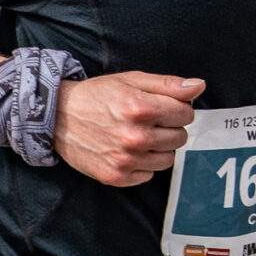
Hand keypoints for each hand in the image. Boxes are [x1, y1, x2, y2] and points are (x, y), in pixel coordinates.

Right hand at [55, 71, 201, 186]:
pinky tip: (125, 150)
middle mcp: (135, 136)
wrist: (56, 117)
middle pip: (180, 137)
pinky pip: (148, 174)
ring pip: (168, 159)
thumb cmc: (96, 96)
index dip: (175, 108)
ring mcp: (126, 159)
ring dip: (157, 148)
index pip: (186, 114)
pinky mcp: (117, 176)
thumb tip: (199, 86)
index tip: (159, 107)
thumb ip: (168, 84)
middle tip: (145, 121)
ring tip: (136, 136)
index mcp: (140, 108)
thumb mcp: (130, 80)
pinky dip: (141, 164)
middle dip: (168, 127)